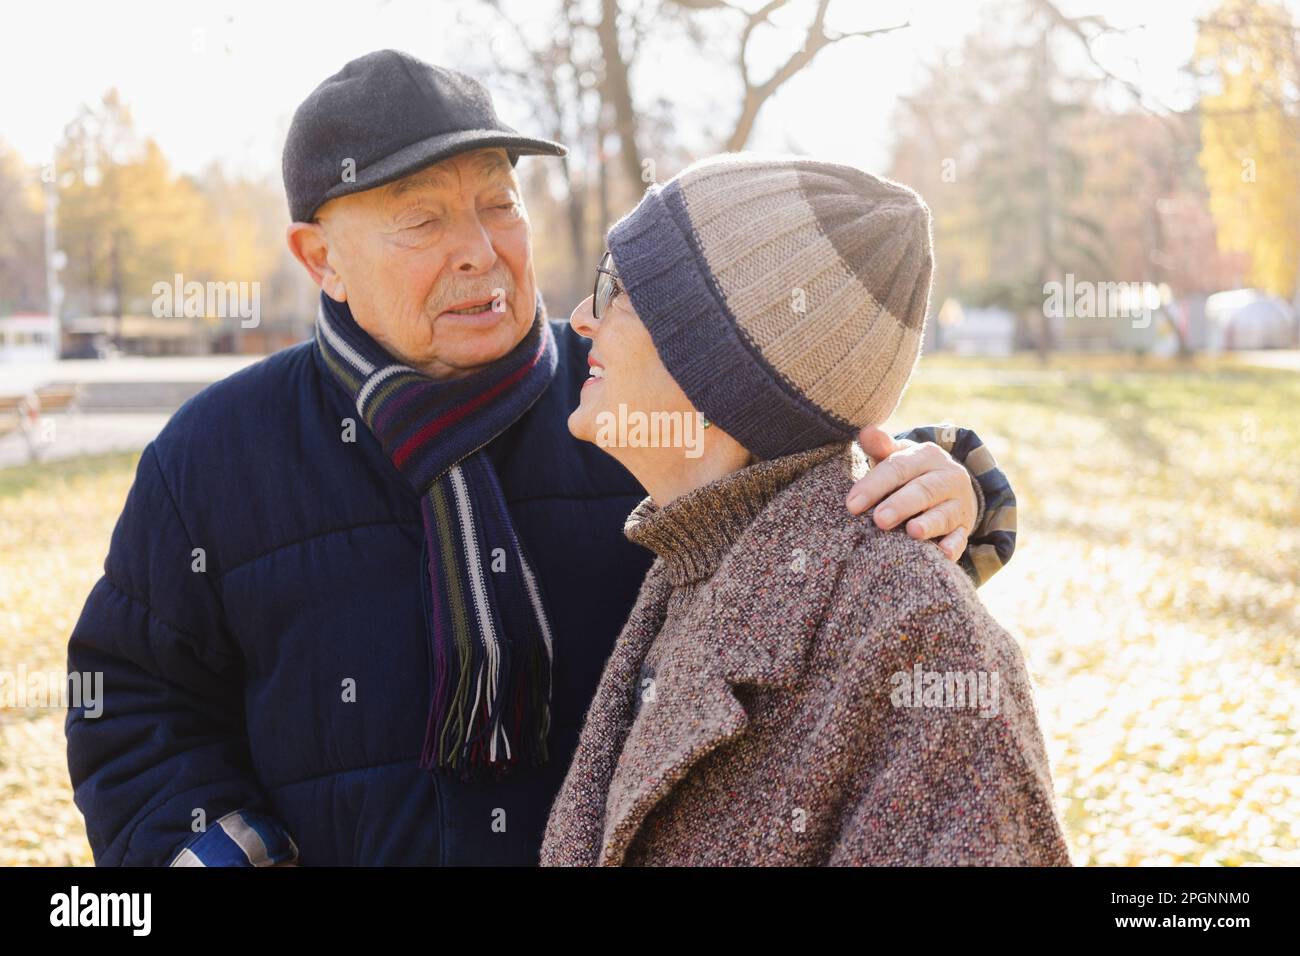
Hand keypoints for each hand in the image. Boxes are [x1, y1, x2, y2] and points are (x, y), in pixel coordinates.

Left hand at [846, 425, 977, 560]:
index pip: (898, 468)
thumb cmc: (911, 472)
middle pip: (922, 491)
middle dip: (901, 505)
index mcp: (926, 456)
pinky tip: (944, 554)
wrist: (951, 486)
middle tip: (879, 520)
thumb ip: (882, 447)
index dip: (874, 486)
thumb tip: (866, 431)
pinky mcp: (964, 527)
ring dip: (929, 524)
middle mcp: (947, 477)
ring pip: (944, 514)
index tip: (851, 504)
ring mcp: (959, 503)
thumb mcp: (899, 456)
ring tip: (912, 532)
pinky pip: (961, 538)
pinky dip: (954, 546)